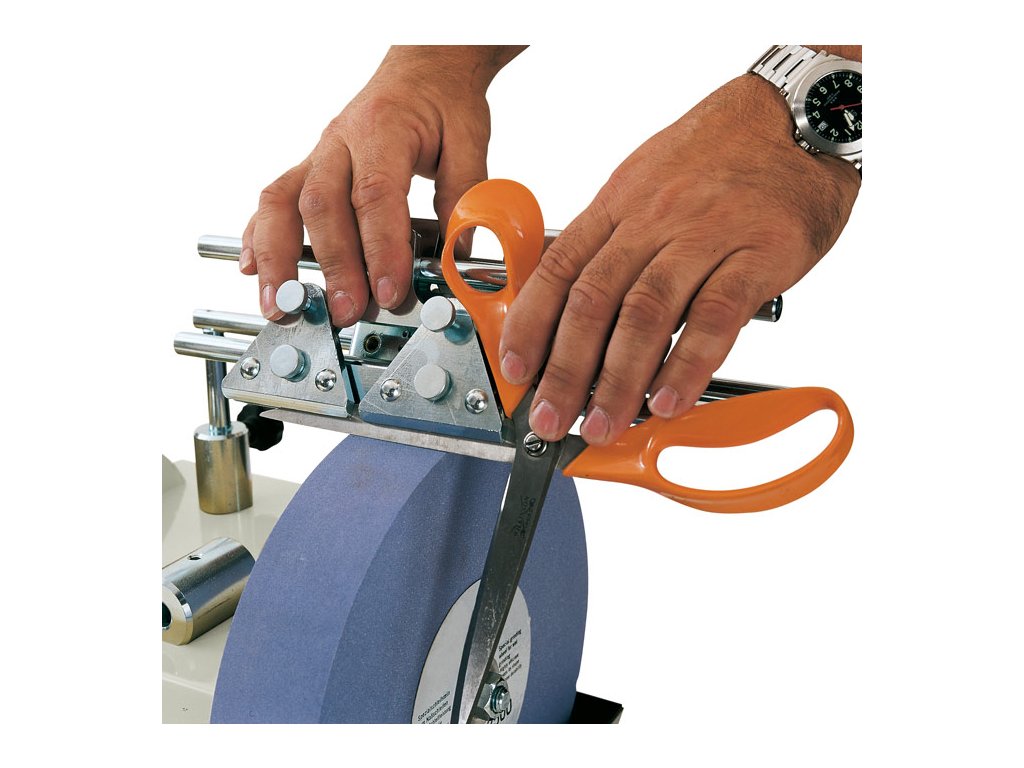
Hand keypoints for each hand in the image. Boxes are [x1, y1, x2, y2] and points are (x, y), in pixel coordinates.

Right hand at [240, 46, 523, 323]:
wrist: (424, 66)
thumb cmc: (443, 101)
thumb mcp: (470, 140)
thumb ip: (465, 195)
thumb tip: (461, 252)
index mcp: (382, 130)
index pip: (376, 195)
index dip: (381, 248)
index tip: (390, 291)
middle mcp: (340, 140)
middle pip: (322, 207)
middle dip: (333, 266)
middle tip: (345, 311)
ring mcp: (318, 155)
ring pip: (281, 203)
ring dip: (277, 258)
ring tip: (279, 302)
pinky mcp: (308, 168)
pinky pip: (272, 200)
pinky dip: (257, 236)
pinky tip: (252, 268)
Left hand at [499, 74, 860, 445]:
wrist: (795, 116)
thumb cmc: (719, 155)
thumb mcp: (644, 182)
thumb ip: (610, 239)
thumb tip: (570, 299)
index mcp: (618, 204)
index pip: (558, 269)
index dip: (529, 324)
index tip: (514, 368)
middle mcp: (652, 219)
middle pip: (593, 300)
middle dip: (565, 369)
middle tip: (551, 417)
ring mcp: (704, 235)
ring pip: (646, 313)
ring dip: (619, 378)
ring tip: (604, 422)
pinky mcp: (758, 254)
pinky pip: (716, 316)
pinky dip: (687, 363)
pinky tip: (669, 399)